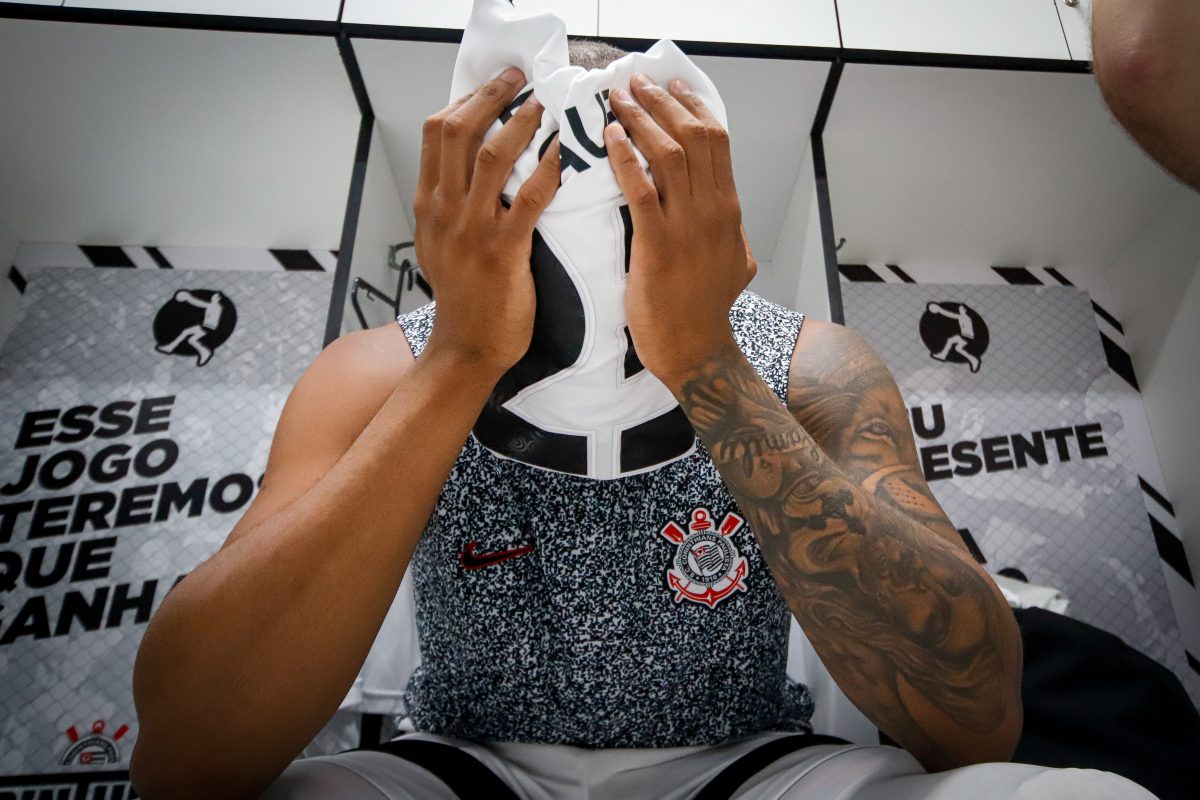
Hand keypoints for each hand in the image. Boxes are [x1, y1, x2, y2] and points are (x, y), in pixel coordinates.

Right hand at [414, 67, 561, 375]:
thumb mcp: (437, 244)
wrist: (466, 347)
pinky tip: (561, 154)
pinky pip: (528, 200)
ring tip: (544, 105)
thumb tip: (466, 170)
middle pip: (458, 132)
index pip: (436, 133)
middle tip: (520, 79)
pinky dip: (546, 170)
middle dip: (491, 96)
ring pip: (491, 157)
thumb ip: (448, 206)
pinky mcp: (503, 252)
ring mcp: (472, 230)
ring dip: (521, 123)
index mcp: (428, 205)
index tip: (494, 85)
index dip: (466, 99)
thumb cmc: (461, 299)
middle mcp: (444, 210)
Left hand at [605, 75, 755, 390]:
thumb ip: (732, 234)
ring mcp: (687, 227)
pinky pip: (640, 190)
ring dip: (641, 120)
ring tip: (617, 100)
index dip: (692, 105)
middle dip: (663, 102)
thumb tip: (730, 221)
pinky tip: (610, 139)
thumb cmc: (706, 309)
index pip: (717, 140)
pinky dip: (624, 158)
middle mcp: (713, 210)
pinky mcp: (658, 245)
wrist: (695, 349)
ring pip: (668, 154)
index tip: (671, 85)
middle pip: (694, 136)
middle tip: (636, 83)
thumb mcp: (736, 263)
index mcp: (728, 208)